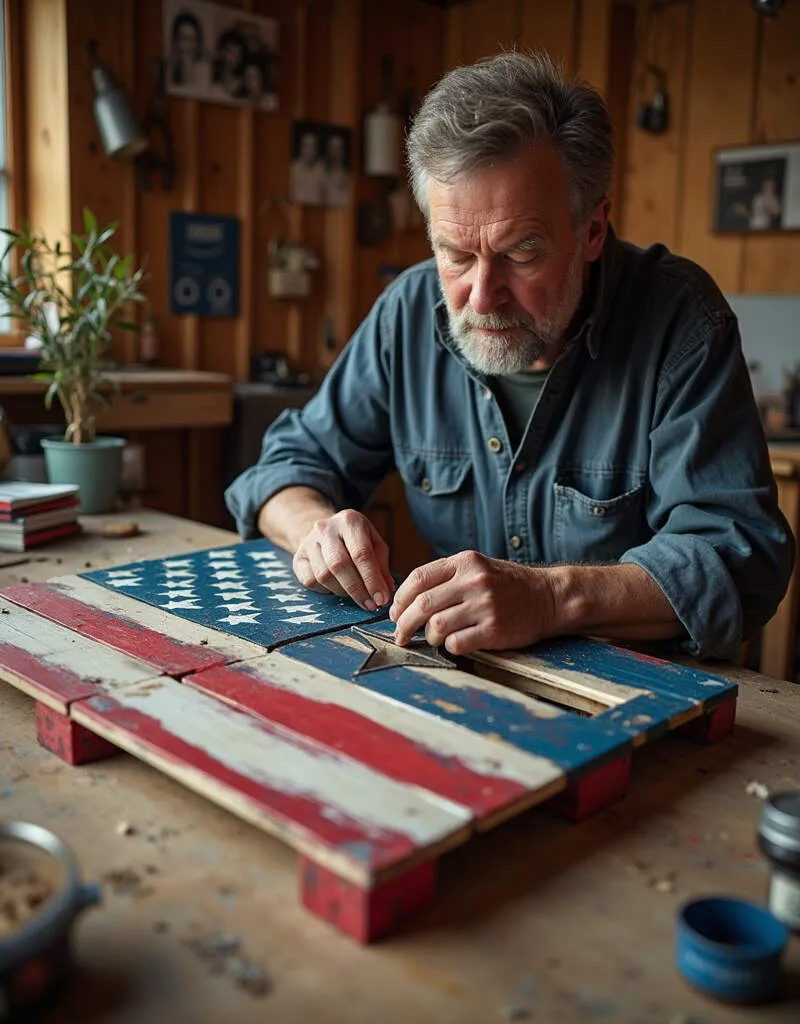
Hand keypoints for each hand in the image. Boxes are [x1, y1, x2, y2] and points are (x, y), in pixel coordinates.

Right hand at [293, 509, 393, 611]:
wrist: (326, 531)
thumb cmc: (356, 540)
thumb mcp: (374, 545)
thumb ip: (382, 567)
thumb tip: (385, 591)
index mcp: (350, 521)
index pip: (361, 553)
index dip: (372, 579)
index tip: (381, 599)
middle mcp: (326, 528)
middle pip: (339, 564)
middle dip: (357, 590)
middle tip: (370, 605)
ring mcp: (308, 542)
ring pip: (323, 575)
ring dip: (343, 592)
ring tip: (356, 597)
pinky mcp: (298, 557)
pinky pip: (310, 581)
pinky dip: (326, 590)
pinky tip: (337, 589)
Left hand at [389, 551, 557, 653]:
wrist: (548, 597)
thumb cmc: (508, 586)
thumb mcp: (478, 568)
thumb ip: (447, 577)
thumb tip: (408, 599)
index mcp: (465, 563)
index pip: (418, 578)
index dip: (400, 599)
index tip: (395, 612)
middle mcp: (473, 581)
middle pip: (422, 604)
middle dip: (403, 623)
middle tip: (399, 634)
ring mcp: (484, 606)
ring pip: (436, 625)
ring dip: (428, 637)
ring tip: (432, 639)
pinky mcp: (494, 630)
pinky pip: (456, 643)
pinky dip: (448, 646)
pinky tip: (453, 644)